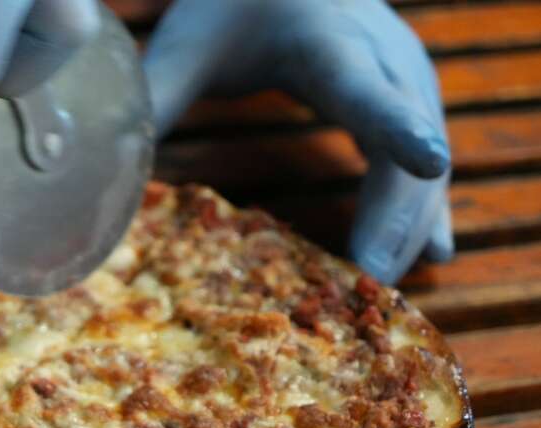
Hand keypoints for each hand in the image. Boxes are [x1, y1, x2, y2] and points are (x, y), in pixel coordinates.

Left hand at [144, 0, 452, 283]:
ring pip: (428, 148)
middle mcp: (379, 54)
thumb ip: (154, 101)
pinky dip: (426, 205)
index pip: (364, 88)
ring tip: (389, 287)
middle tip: (374, 280)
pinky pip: (428, 153)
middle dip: (398, 206)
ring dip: (413, 218)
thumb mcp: (186, 47)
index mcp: (322, 41)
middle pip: (409, 133)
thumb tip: (107, 170)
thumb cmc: (228, 7)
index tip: (429, 163)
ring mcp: (403, 75)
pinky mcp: (410, 97)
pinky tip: (434, 255)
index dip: (397, 126)